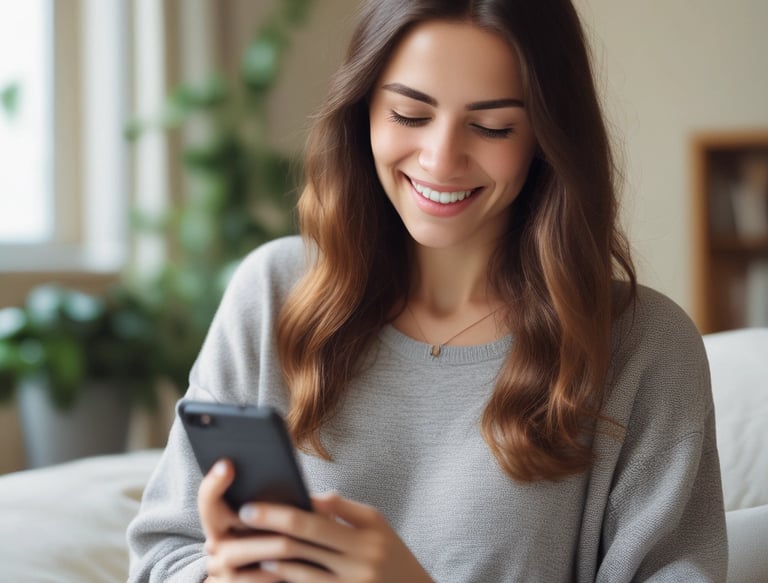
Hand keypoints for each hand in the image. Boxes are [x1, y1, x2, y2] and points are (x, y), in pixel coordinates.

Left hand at [198, 459, 433, 582]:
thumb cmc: (393, 554)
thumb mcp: (377, 524)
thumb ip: (344, 509)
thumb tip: (310, 497)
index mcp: (366, 534)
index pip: (314, 520)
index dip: (280, 513)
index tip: (254, 506)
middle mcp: (358, 561)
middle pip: (302, 542)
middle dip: (268, 529)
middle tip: (241, 519)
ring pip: (298, 572)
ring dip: (269, 558)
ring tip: (247, 547)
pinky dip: (284, 580)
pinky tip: (267, 571)